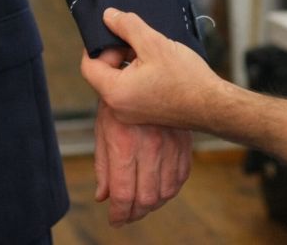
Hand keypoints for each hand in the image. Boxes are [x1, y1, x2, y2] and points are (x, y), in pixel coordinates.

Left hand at [82, 8, 221, 128]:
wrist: (213, 105)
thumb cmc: (186, 78)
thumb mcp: (154, 43)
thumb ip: (127, 27)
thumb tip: (108, 16)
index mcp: (115, 92)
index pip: (89, 65)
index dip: (97, 44)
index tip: (112, 31)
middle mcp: (119, 107)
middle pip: (103, 72)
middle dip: (118, 51)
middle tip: (138, 38)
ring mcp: (132, 113)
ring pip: (119, 79)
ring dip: (130, 61)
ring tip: (152, 49)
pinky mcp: (145, 113)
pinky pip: (132, 88)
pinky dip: (139, 73)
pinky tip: (159, 63)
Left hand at [90, 45, 193, 226]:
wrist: (161, 66)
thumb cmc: (126, 91)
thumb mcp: (105, 118)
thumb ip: (102, 159)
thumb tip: (101, 194)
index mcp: (125, 141)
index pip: (122, 191)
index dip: (118, 212)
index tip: (114, 219)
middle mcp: (150, 147)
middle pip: (145, 198)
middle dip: (134, 213)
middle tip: (126, 216)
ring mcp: (171, 146)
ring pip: (164, 192)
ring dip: (152, 204)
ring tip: (141, 206)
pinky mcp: (185, 142)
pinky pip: (180, 177)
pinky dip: (170, 190)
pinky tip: (160, 190)